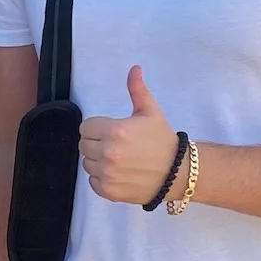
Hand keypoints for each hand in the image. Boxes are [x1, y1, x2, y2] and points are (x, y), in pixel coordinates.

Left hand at [79, 66, 180, 204]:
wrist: (177, 172)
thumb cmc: (162, 141)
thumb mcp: (150, 112)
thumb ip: (137, 90)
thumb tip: (134, 69)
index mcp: (114, 131)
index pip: (86, 127)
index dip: (97, 127)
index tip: (110, 130)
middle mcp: (108, 153)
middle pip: (83, 145)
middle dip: (96, 142)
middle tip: (115, 144)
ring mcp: (107, 174)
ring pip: (86, 163)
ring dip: (97, 160)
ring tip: (118, 158)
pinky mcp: (108, 190)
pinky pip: (92, 181)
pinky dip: (101, 178)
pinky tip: (118, 172)